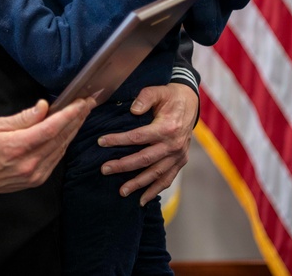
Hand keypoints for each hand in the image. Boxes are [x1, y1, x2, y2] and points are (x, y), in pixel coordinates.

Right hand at [0, 98, 92, 195]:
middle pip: (60, 138)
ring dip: (74, 130)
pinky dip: (65, 143)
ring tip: (83, 114)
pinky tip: (70, 131)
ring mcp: (35, 174)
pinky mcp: (37, 180)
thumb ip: (23, 118)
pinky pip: (56, 158)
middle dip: (77, 119)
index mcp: (17, 147)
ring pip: (61, 148)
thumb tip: (43, 107)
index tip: (80, 103)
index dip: (68, 115)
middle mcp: (29, 163)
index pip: (50, 129)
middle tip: (88, 104)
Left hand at [97, 83, 197, 204]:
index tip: (101, 142)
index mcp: (167, 128)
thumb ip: (145, 98)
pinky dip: (155, 190)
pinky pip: (168, 179)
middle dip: (123, 166)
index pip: (138, 137)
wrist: (190, 102)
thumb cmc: (170, 96)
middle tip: (105, 169)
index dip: (118, 140)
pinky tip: (142, 200)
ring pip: (156, 173)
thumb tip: (133, 110)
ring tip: (121, 191)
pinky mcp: (181, 161)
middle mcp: (174, 145)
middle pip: (144, 159)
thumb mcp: (158, 90)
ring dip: (138, 184)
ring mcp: (178, 155)